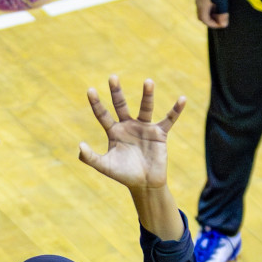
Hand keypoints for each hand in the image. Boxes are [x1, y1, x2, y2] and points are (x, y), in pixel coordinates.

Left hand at [81, 76, 184, 191]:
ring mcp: (144, 128)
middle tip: (112, 77)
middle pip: (121, 105)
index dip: (97, 103)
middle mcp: (128, 126)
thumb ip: (90, 158)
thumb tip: (79, 146)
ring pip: (145, 108)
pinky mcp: (159, 134)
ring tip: (148, 81)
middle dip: (116, 92)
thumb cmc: (123, 174)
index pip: (103, 114)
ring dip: (147, 95)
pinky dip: (176, 110)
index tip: (90, 90)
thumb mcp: (104, 166)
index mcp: (114, 131)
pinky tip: (182, 99)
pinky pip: (169, 119)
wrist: (144, 184)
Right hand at [196, 0, 228, 28]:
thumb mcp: (222, 1)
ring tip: (221, 13)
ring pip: (203, 11)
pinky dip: (210, 8)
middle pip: (202, 17)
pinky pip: (204, 5)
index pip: (205, 20)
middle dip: (211, 20)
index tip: (222, 25)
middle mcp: (198, 3)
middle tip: (221, 20)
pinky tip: (218, 4)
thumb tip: (223, 25)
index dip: (213, 24)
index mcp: (202, 6)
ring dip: (211, 14)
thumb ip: (223, 14)